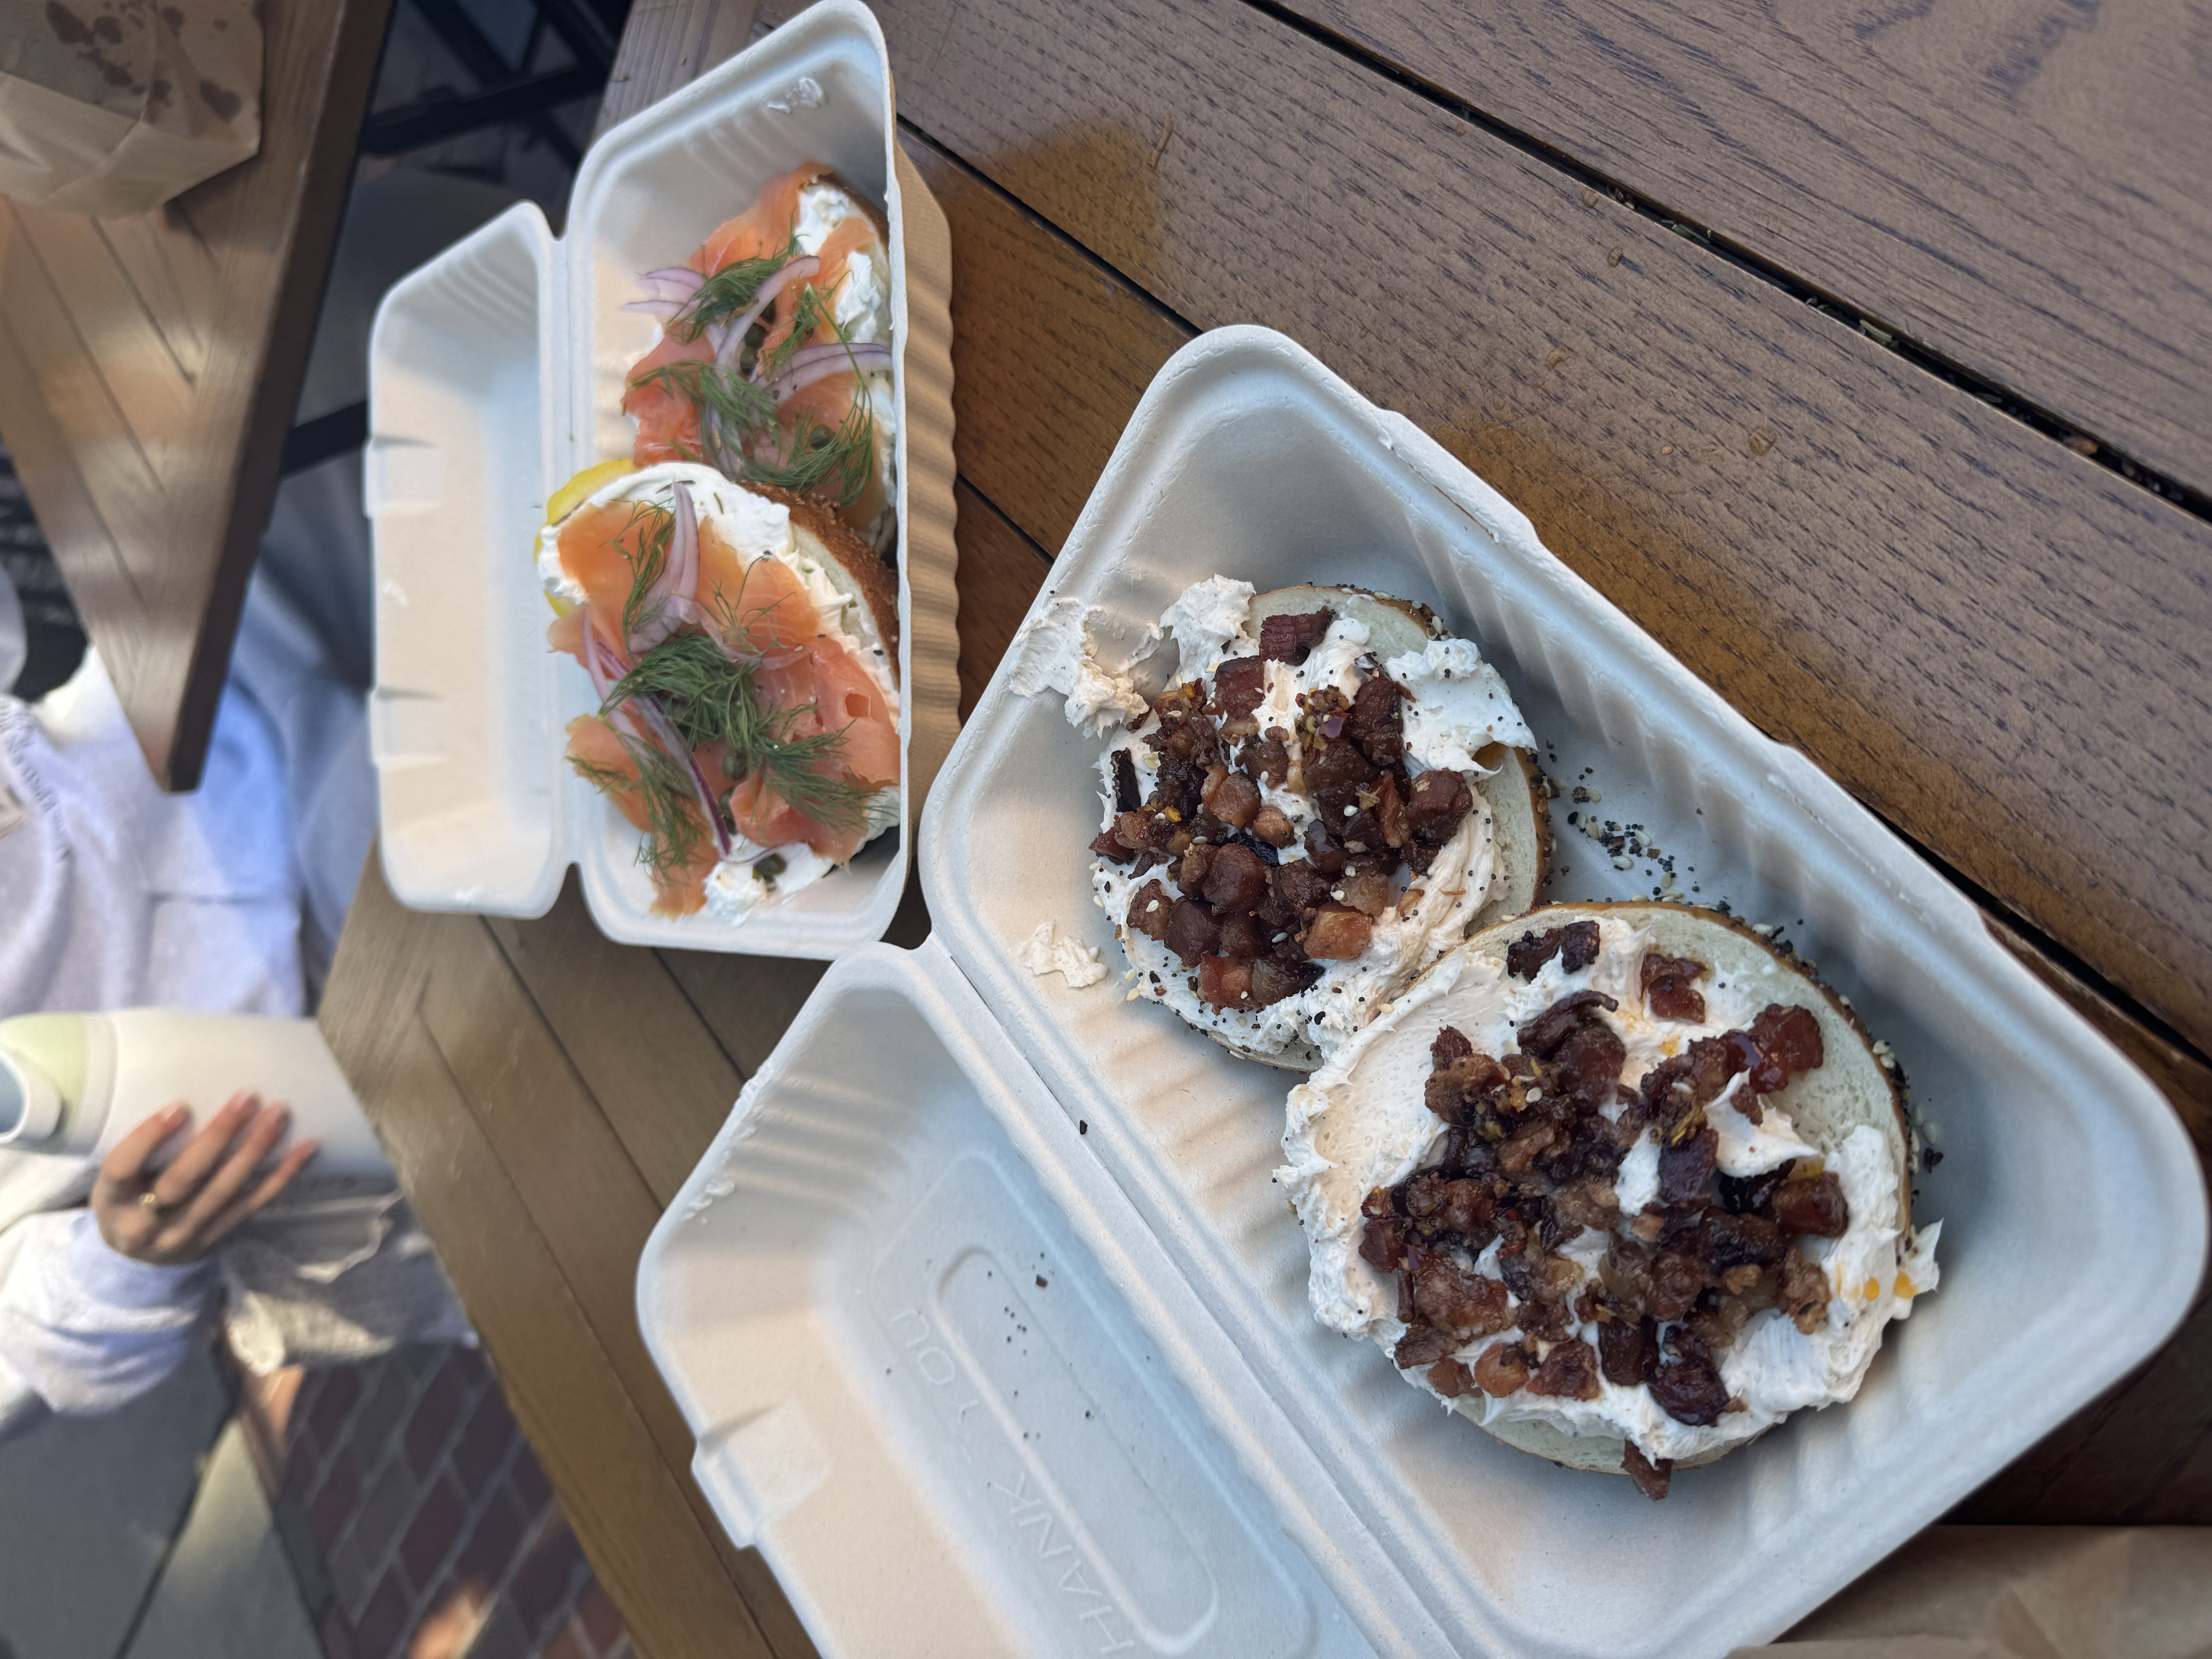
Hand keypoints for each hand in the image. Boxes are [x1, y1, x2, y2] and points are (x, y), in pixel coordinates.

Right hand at [91, 1093, 319, 1266]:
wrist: (137, 1263)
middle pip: (183, 1180)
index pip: (122, 1168)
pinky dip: (282, 1176)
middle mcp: (145, 1223)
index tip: (178, 1107)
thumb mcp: (116, 1181)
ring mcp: (184, 1234)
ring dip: (254, 1150)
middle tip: (246, 1099)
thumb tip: (186, 1094)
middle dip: (217, 1138)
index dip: (148, 1139)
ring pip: (224, 1192)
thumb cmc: (127, 1200)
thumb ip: (140, 1151)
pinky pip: (253, 1204)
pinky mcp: (217, 1238)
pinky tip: (305, 1149)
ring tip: (277, 1115)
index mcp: (111, 1201)